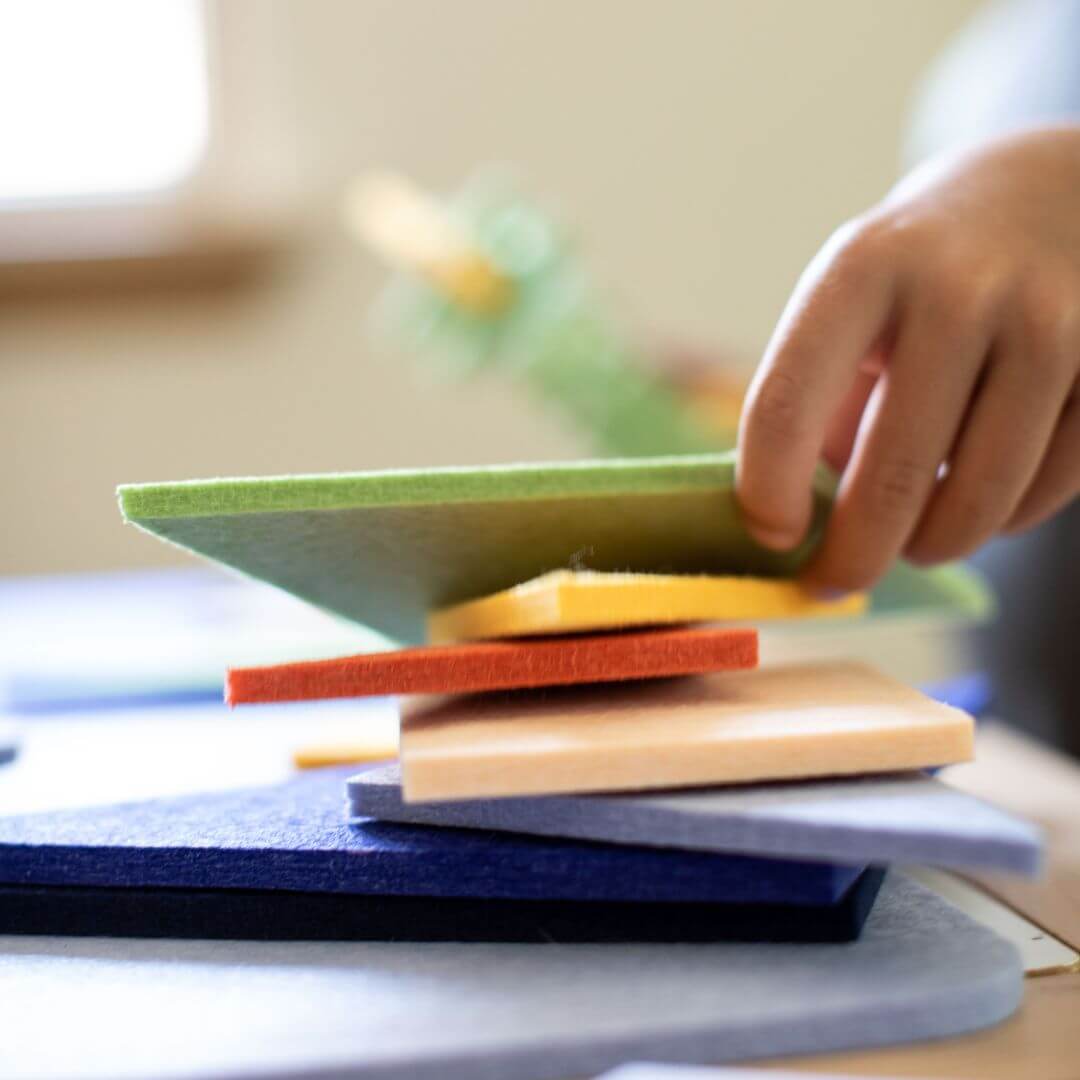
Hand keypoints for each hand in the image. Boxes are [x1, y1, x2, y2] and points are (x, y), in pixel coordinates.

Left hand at [737, 125, 1079, 590]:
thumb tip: (802, 525)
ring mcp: (1052, 323)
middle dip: (853, 557)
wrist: (1058, 191)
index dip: (767, 492)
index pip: (786, 403)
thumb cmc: (924, 269)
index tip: (772, 539)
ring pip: (978, 500)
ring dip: (930, 544)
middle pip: (892, 476)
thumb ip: (820, 399)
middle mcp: (959, 288)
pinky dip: (1001, 519)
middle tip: (834, 582)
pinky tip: (980, 497)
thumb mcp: (851, 300)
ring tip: (910, 541)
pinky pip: (1044, 492)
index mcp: (864, 267)